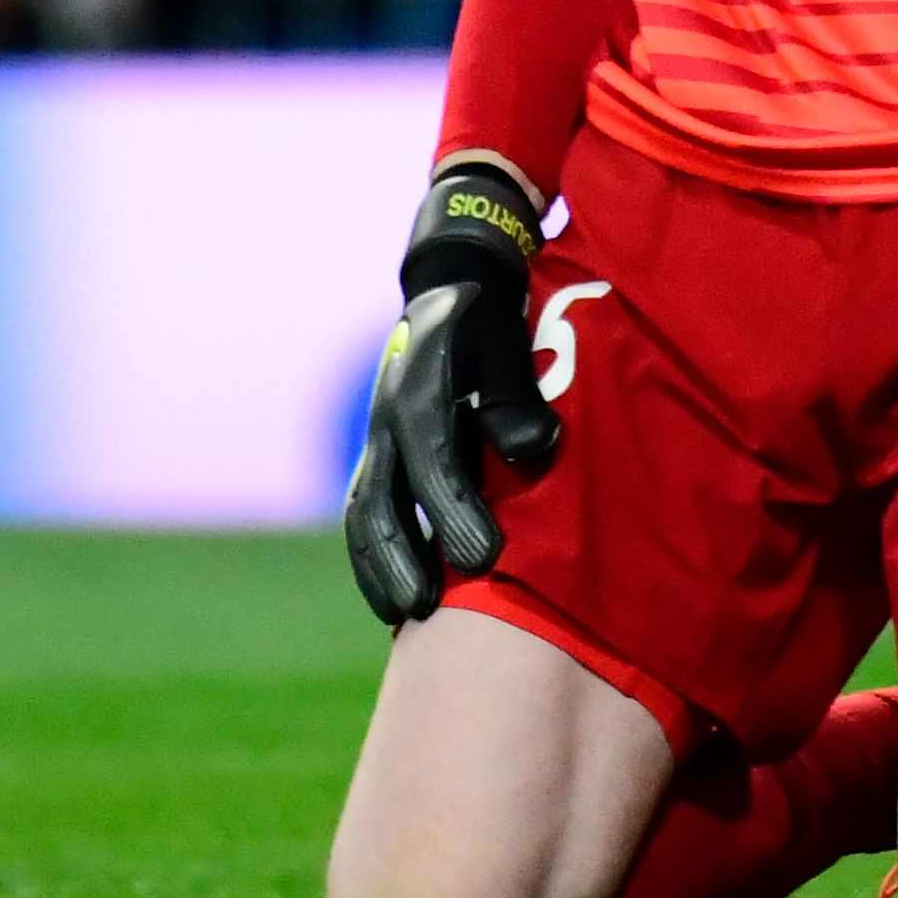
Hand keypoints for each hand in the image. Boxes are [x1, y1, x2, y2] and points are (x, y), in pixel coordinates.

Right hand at [344, 168, 559, 625]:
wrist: (450, 285)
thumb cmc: (492, 319)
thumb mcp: (508, 339)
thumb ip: (517, 395)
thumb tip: (535, 451)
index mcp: (420, 388)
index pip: (434, 460)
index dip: (456, 511)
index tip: (485, 558)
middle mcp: (387, 419)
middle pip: (379, 500)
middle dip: (401, 557)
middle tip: (428, 607)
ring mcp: (376, 440)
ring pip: (362, 514)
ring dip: (378, 566)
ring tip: (405, 612)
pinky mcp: (379, 456)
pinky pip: (365, 513)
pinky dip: (373, 557)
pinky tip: (394, 598)